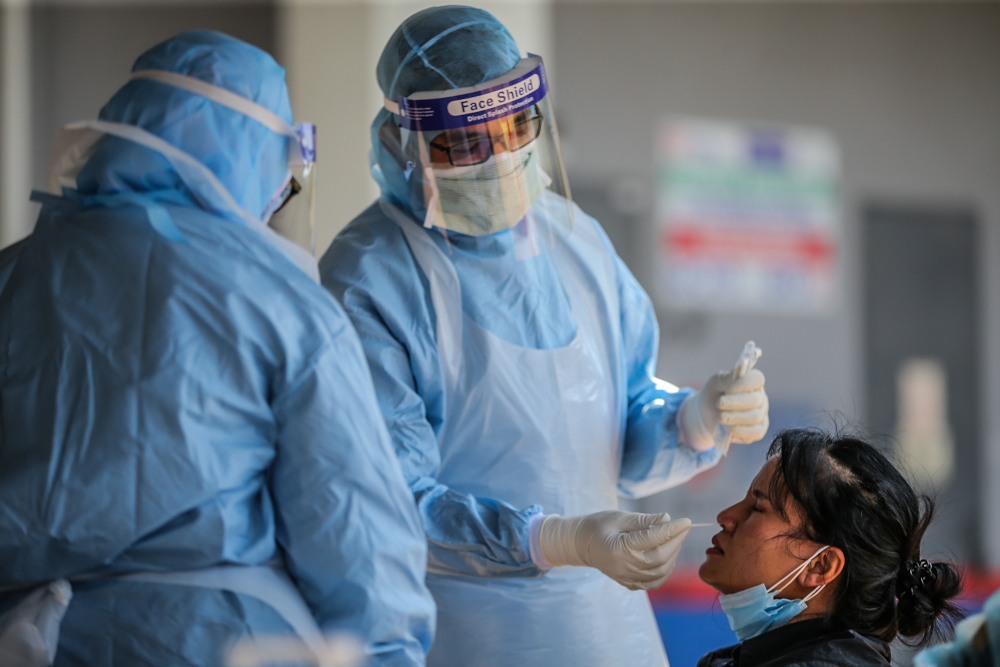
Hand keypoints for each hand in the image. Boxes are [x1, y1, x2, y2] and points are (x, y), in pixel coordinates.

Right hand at [537, 511, 691, 590]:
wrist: (579, 544)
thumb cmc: (598, 526)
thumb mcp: (619, 517)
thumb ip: (643, 520)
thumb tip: (667, 519)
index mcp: (619, 549)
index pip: (653, 540)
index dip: (672, 530)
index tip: (686, 521)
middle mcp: (623, 567)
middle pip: (660, 558)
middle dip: (676, 542)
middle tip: (683, 527)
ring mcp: (626, 578)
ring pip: (660, 573)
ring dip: (673, 556)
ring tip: (674, 540)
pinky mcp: (628, 583)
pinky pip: (653, 583)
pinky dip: (665, 571)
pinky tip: (667, 557)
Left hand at [680, 342, 768, 452]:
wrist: (705, 414)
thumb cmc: (714, 394)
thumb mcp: (716, 382)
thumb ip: (727, 377)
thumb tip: (739, 370)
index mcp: (752, 382)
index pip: (757, 379)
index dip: (743, 384)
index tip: (727, 389)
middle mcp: (760, 397)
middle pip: (755, 400)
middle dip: (735, 403)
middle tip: (719, 403)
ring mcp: (760, 414)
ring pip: (755, 417)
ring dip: (735, 417)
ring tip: (720, 417)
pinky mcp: (757, 430)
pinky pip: (756, 432)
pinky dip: (742, 431)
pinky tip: (730, 429)